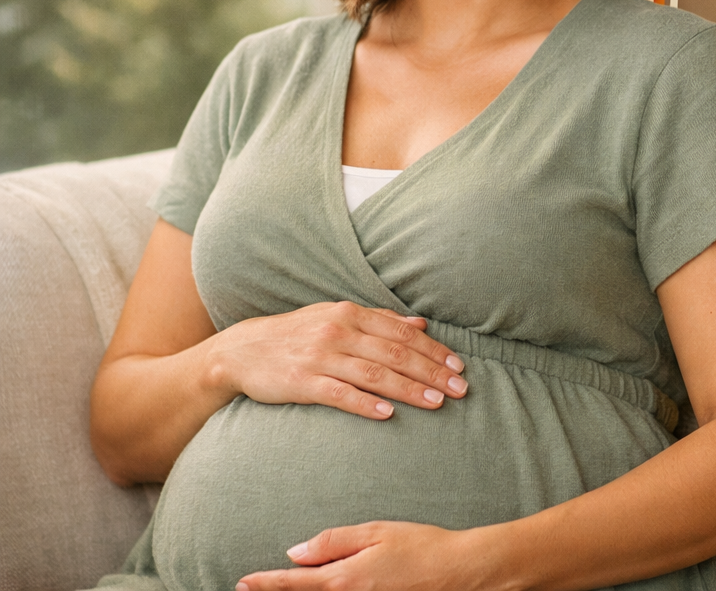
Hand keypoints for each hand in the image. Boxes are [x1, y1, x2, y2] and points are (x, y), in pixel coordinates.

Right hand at [208, 302, 467, 420]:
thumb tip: (421, 324)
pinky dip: (366, 403)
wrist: (241, 351)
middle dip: (432, 372)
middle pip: (395, 354)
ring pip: (374, 374)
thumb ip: (379, 321)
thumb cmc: (298, 335)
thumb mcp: (337, 318)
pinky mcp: (302, 382)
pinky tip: (389, 414)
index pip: (402, 333)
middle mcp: (338, 332)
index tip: (458, 367)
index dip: (433, 351)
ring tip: (437, 403)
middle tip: (460, 389)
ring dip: (409, 389)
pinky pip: (339, 394)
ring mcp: (320, 357)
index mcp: (350, 314)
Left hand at [236, 522, 487, 590]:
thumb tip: (296, 552)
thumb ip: (333, 542)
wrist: (458, 571)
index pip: (293, 583)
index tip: (242, 583)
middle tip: (252, 588)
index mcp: (343, 579)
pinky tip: (329, 587)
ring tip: (287, 585)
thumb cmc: (421, 545)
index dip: (265, 584)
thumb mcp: (376, 532)